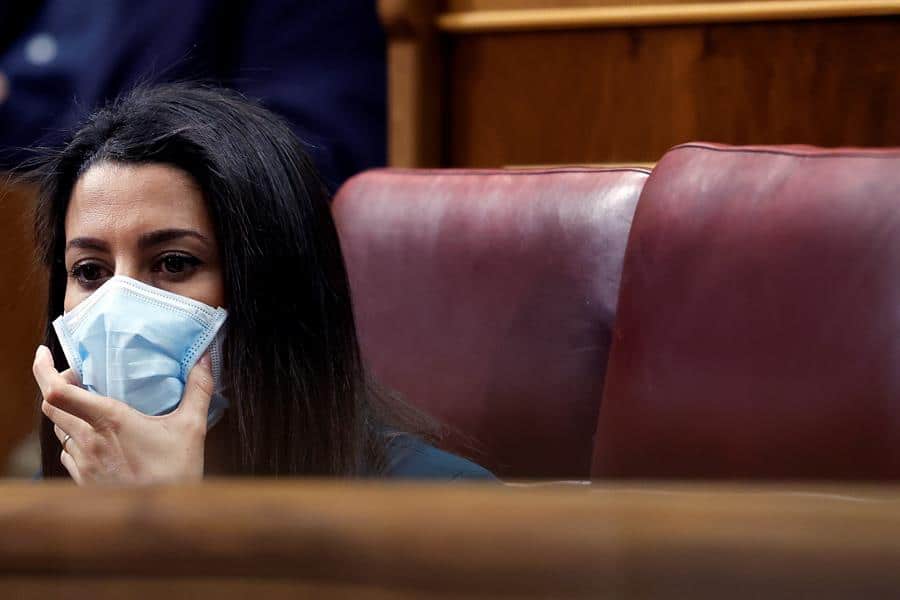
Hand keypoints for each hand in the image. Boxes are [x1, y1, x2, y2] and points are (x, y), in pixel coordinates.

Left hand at [33, 345, 213, 484]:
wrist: (163, 523)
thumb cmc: (176, 474)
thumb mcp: (192, 428)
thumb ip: (198, 389)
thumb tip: (204, 359)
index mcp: (108, 421)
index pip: (57, 392)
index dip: (43, 370)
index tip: (44, 353)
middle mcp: (87, 441)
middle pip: (50, 406)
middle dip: (53, 385)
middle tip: (74, 373)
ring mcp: (82, 463)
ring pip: (58, 428)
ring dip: (65, 411)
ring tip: (85, 403)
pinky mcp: (83, 480)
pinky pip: (67, 452)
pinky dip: (72, 437)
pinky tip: (93, 437)